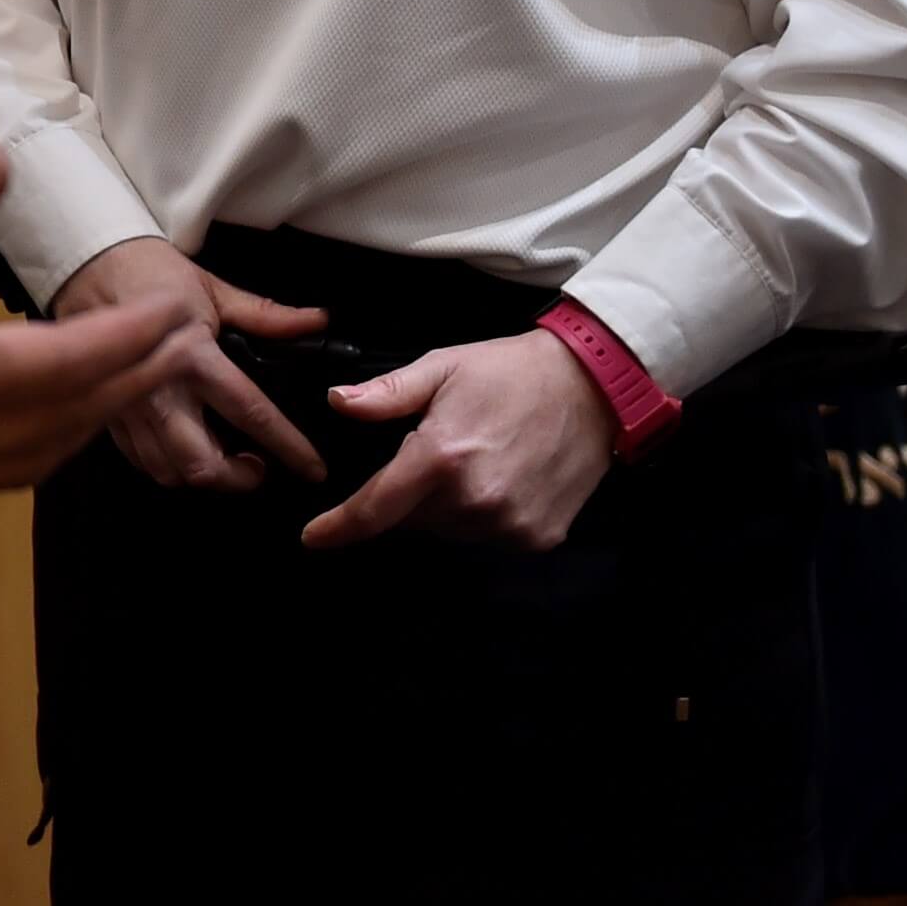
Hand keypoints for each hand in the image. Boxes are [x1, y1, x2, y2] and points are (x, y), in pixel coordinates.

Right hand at [0, 144, 207, 504]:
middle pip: (59, 424)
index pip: (63, 368)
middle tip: (176, 350)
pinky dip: (29, 447)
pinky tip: (24, 424)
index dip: (128, 343)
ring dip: (83, 422)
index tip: (178, 317)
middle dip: (126, 385)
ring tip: (118, 385)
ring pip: (24, 460)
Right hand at [47, 236, 329, 491]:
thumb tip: (317, 320)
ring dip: (202, 476)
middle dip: (237, 479)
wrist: (88, 264)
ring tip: (223, 459)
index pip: (251, 414)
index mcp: (195, 356)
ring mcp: (130, 407)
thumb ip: (267, 315)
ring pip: (169, 471)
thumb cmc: (151, 273)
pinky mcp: (109, 413)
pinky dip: (168, 467)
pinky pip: (141, 460)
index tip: (312, 469)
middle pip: (202, 465)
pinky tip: (185, 450)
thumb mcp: (214, 290)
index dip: (288, 447)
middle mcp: (162, 390)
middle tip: (257, 466)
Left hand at [298, 328, 618, 552]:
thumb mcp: (442, 367)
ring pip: (450, 532)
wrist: (592, 387)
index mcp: (441, 458)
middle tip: (431, 457)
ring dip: (444, 509)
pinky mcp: (538, 537)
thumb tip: (337, 403)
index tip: (313, 538)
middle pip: (412, 521)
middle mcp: (473, 500)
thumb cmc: (511, 372)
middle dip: (406, 497)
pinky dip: (482, 517)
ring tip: (470, 463)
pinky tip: (499, 480)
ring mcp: (508, 524)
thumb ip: (387, 394)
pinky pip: (489, 537)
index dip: (339, 528)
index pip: (375, 509)